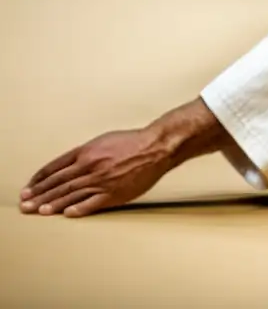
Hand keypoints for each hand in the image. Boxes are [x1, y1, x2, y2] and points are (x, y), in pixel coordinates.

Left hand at [20, 128, 173, 217]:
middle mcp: (90, 167)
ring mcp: (101, 181)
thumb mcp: (103, 140)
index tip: (29, 188)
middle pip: (58, 183)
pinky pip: (92, 203)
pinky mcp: (114, 193)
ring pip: (71, 194)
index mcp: (86, 152)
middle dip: (39, 194)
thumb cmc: (132, 142)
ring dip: (52, 204)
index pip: (54, 168)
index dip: (39, 179)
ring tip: (39, 211)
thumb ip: (85, 153)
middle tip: (25, 204)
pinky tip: (67, 213)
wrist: (156, 147)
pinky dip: (78, 208)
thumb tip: (69, 164)